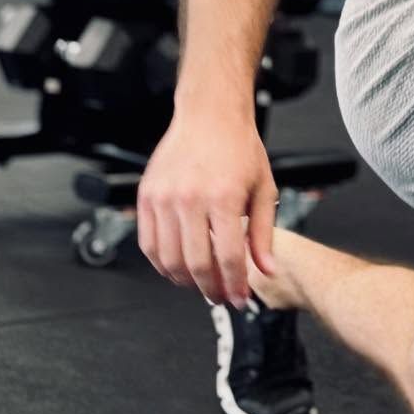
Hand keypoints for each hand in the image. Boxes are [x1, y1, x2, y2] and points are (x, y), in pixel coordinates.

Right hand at [137, 107, 278, 309]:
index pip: (229, 257)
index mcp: (224, 197)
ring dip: (185, 280)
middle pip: (196, 264)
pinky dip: (161, 263)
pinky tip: (176, 266)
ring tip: (200, 283)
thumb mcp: (263, 188)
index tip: (239, 298)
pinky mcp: (146, 196)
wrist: (209, 114)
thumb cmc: (239, 146)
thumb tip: (266, 269)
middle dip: (210, 289)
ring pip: (168, 259)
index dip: (234, 285)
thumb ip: (264, 234)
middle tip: (220, 296)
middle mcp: (190, 198)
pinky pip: (148, 244)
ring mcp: (164, 198)